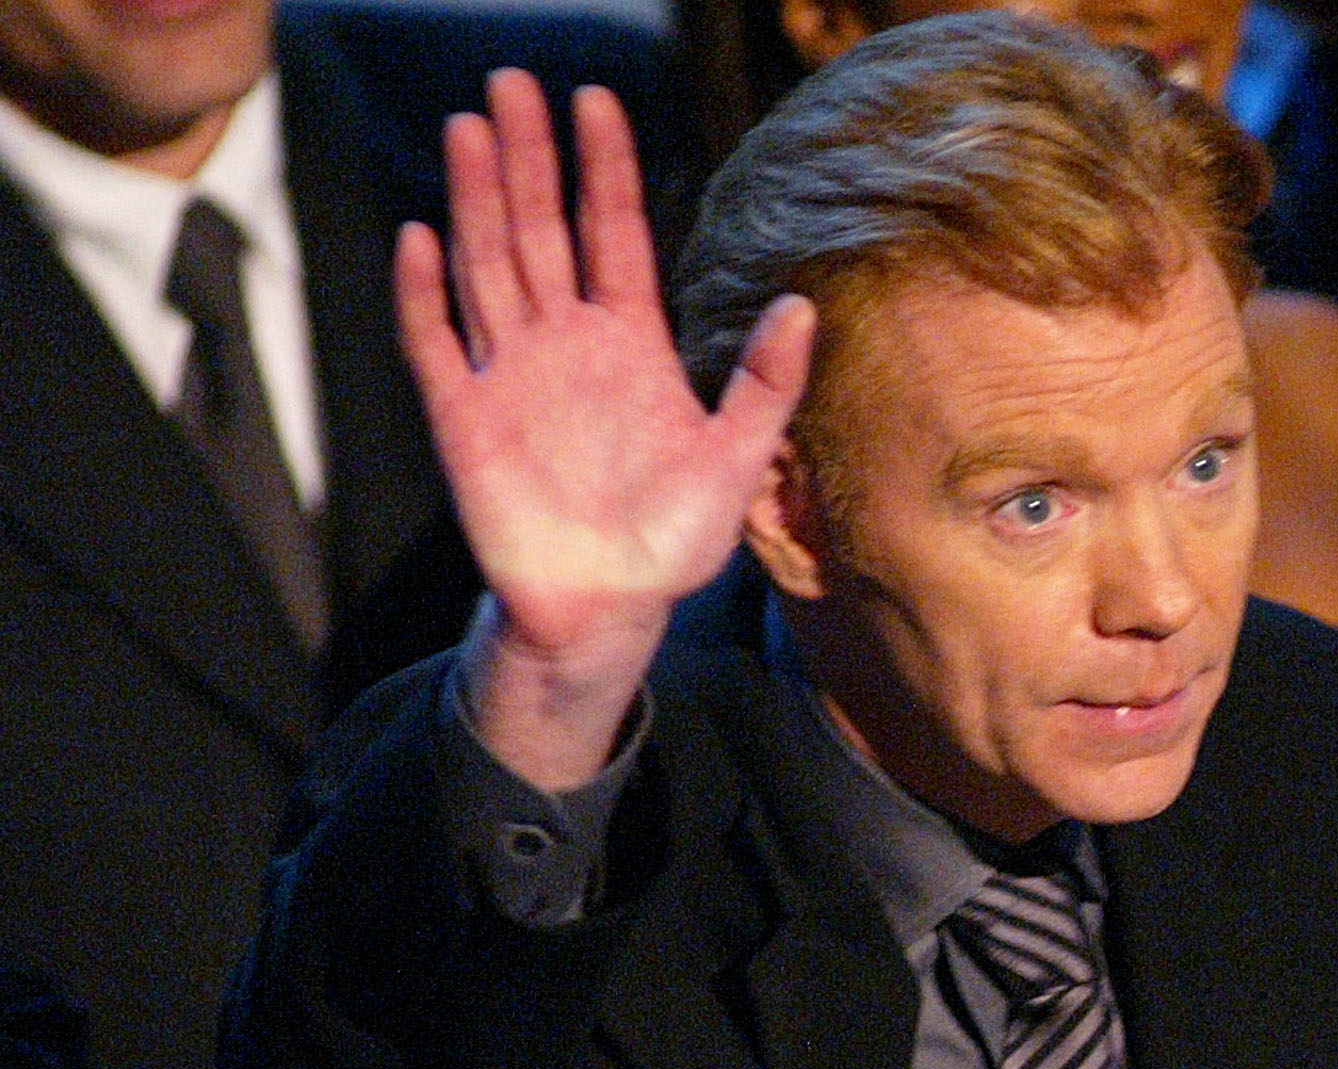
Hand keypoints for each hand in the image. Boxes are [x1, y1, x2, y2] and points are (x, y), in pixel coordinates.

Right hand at [395, 71, 812, 783]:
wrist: (610, 607)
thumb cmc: (673, 539)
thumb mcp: (738, 461)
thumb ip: (766, 384)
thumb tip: (804, 307)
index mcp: (629, 343)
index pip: (614, 233)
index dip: (606, 168)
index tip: (596, 99)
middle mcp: (565, 343)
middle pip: (541, 230)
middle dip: (530, 157)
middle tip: (512, 80)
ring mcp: (511, 374)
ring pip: (487, 265)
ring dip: (477, 199)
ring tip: (470, 127)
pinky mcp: (465, 416)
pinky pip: (436, 343)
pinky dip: (424, 294)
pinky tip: (421, 237)